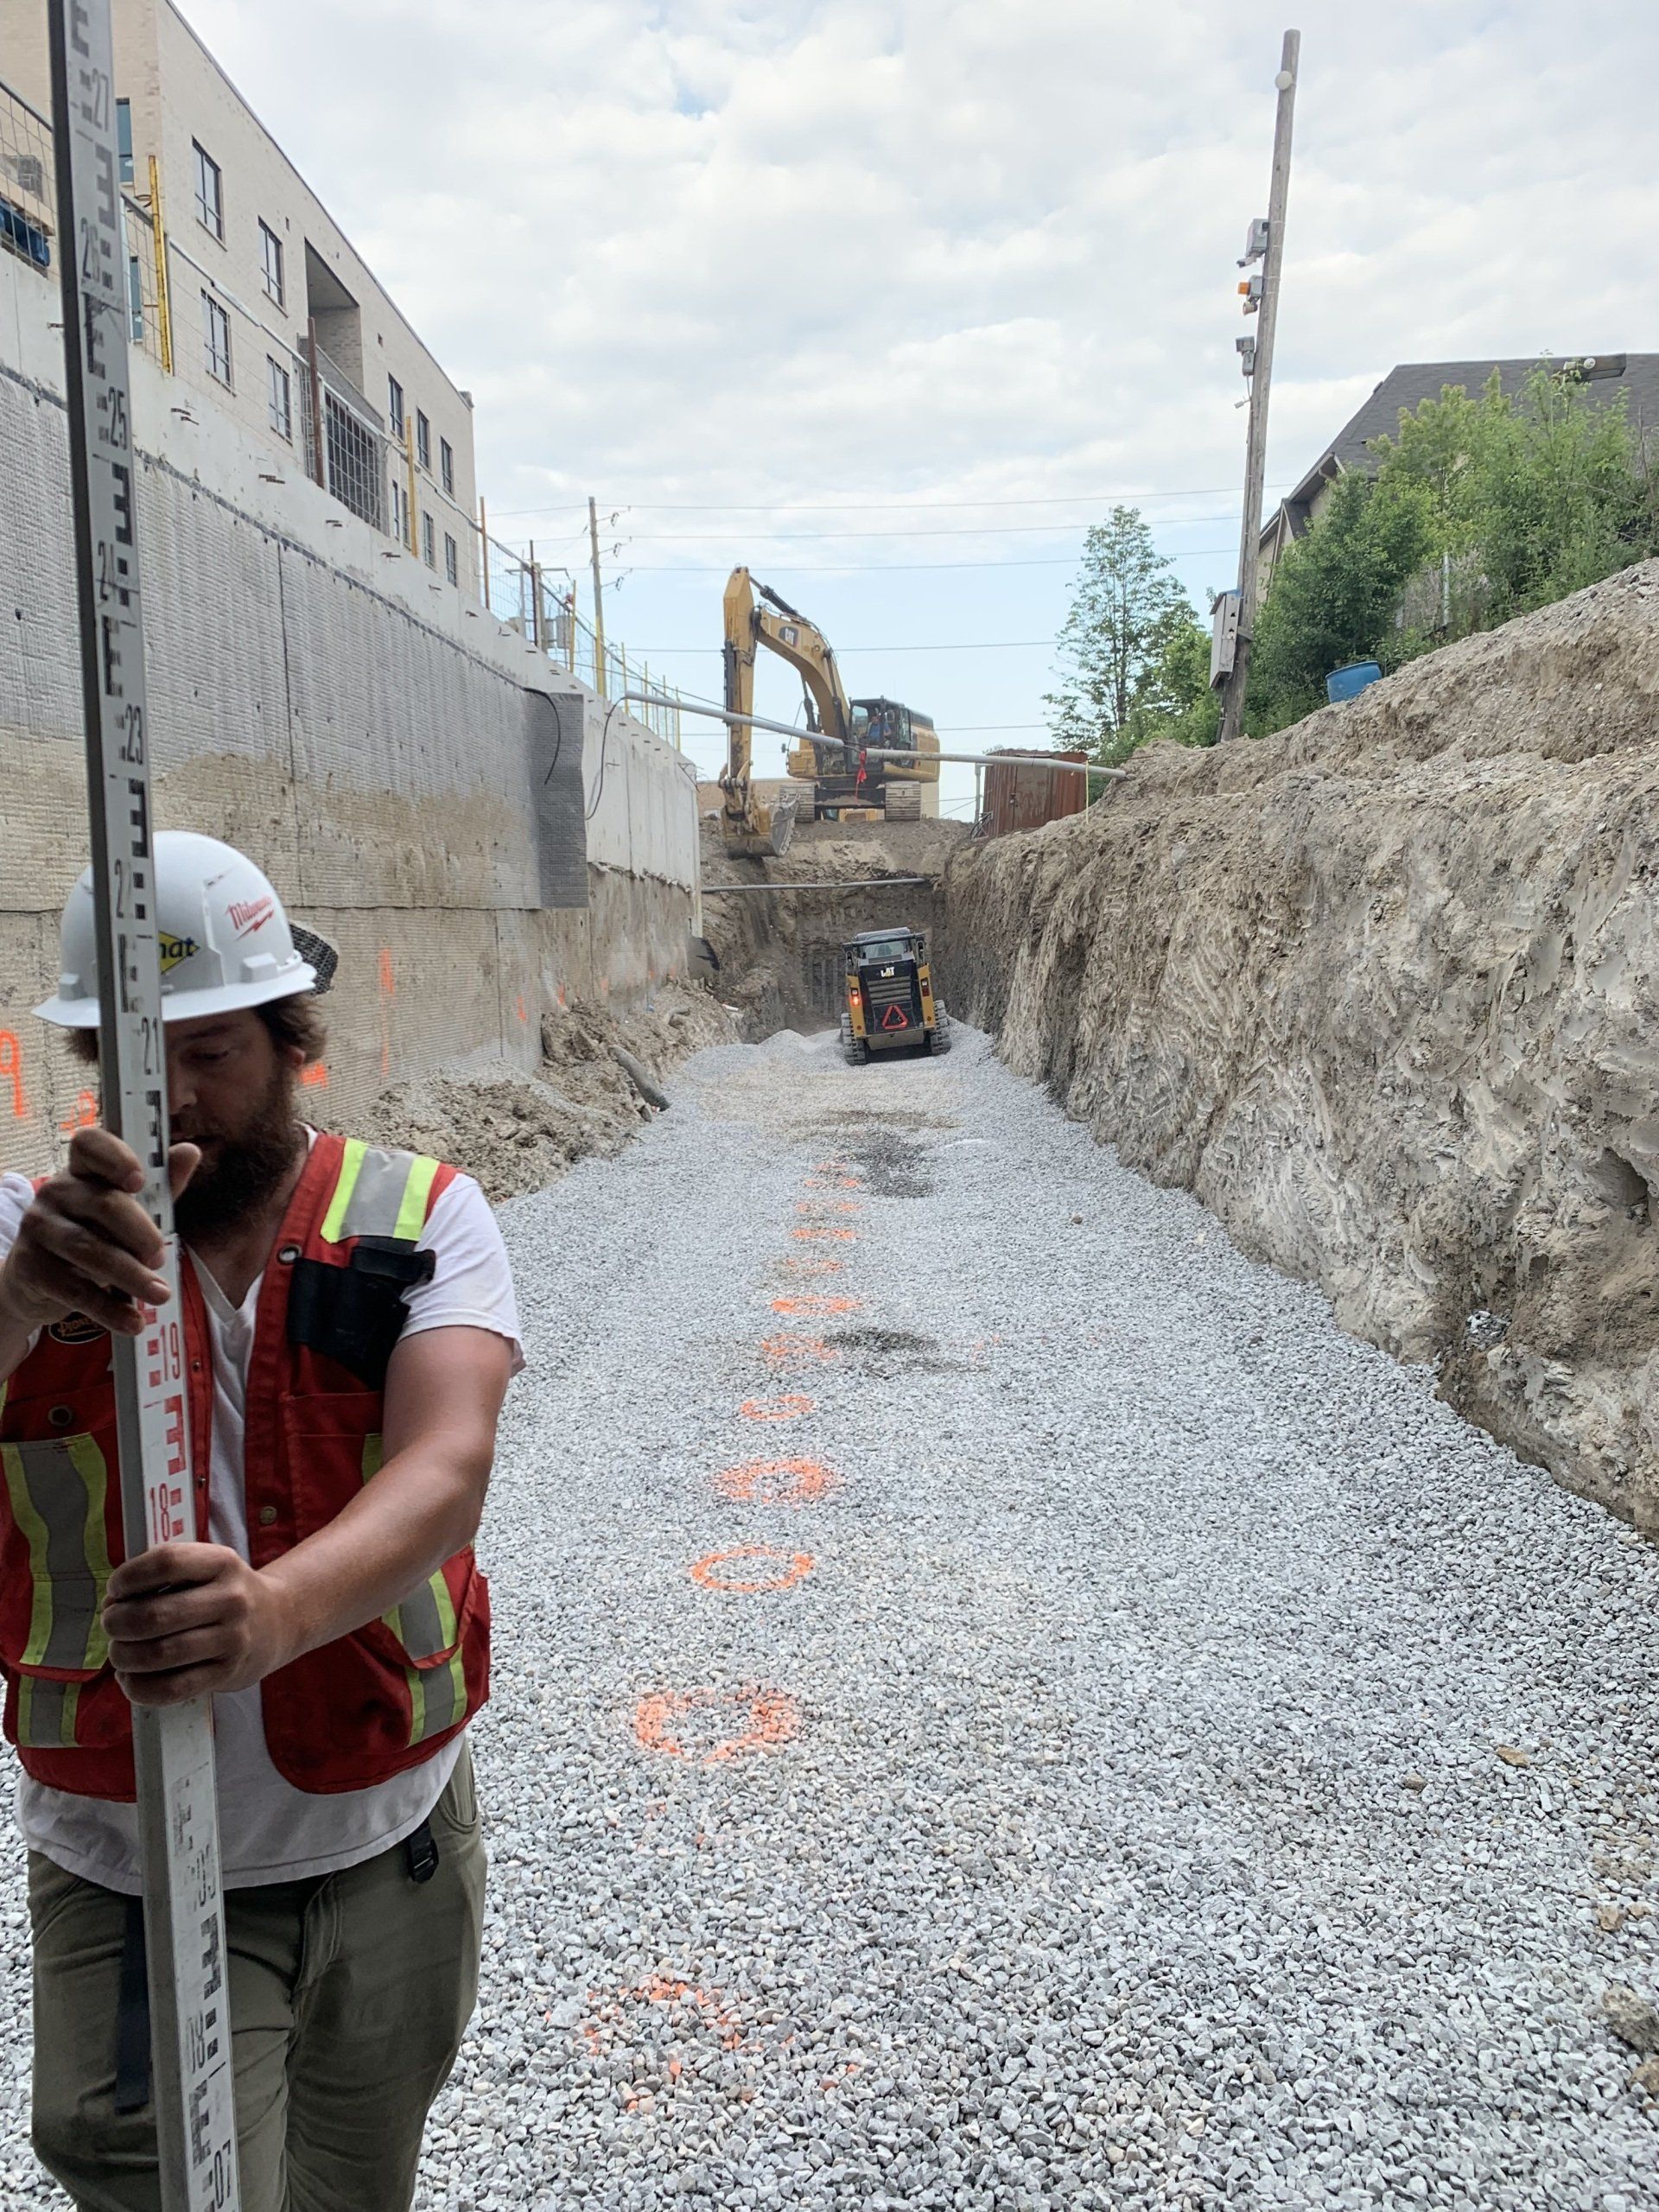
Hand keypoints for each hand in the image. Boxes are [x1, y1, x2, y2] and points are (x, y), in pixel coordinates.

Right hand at [0, 1128, 199, 1338]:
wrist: (37, 1281)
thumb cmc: (92, 1234)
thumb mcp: (127, 1211)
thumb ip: (160, 1187)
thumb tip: (190, 1152)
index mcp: (82, 1170)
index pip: (90, 1144)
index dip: (115, 1158)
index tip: (139, 1181)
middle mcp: (56, 1192)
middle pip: (102, 1204)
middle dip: (139, 1233)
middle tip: (161, 1256)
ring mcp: (39, 1229)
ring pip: (88, 1250)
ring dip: (130, 1275)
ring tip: (160, 1294)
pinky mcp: (31, 1268)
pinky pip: (75, 1290)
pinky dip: (108, 1309)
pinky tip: (133, 1321)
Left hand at [103, 1543, 296, 1704]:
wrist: (277, 1622)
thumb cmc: (223, 1593)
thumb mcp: (207, 1567)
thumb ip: (164, 1576)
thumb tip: (113, 1603)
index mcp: (222, 1563)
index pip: (167, 1562)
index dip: (129, 1576)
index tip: (116, 1588)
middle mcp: (231, 1600)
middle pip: (155, 1615)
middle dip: (117, 1623)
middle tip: (111, 1624)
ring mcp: (232, 1640)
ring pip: (158, 1655)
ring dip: (123, 1655)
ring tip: (119, 1651)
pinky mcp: (226, 1674)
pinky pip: (170, 1689)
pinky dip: (138, 1687)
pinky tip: (130, 1678)